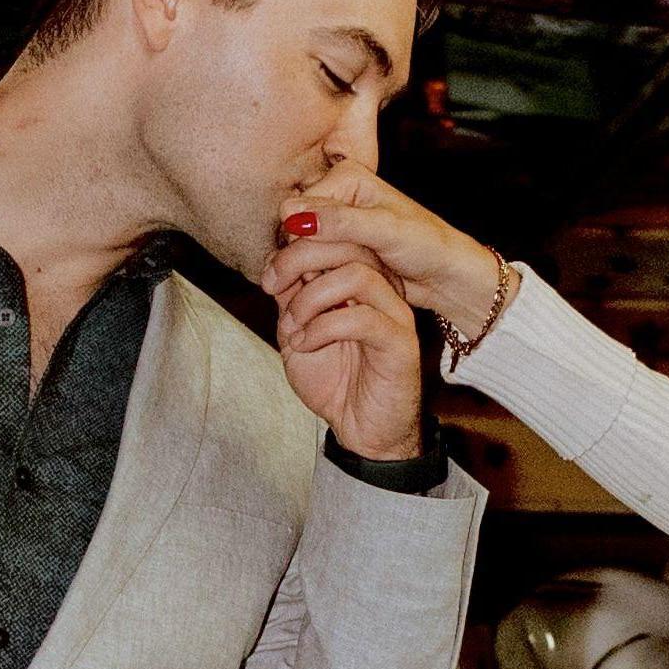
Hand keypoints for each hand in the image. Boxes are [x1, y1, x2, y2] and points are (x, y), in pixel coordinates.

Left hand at [258, 207, 426, 461]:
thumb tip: (275, 262)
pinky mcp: (400, 343)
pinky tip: (306, 344)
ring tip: (292, 325)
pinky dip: (324, 327)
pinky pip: (363, 318)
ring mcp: (394, 314)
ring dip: (312, 296)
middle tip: (273, 285)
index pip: (334, 236)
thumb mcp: (297, 333)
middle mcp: (381, 289)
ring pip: (358, 274)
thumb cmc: (334, 382)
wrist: (361, 431)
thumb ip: (290, 299)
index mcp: (358, 279)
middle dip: (300, 258)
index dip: (295, 245)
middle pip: (348, 242)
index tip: (268, 277)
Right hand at [272, 166, 507, 353]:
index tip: (296, 275)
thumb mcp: (385, 232)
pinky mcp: (342, 243)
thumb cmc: (425, 246)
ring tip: (308, 296)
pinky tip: (321, 296)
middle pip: (296, 227)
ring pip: (303, 246)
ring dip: (305, 271)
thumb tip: (292, 218)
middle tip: (291, 290)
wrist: (445, 273)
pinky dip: (316, 277)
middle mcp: (338, 193)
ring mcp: (338, 220)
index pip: (296, 209)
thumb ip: (341, 222)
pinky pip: (316, 260)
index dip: (293, 243)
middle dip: (296, 259)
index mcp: (346, 177)